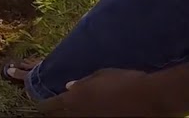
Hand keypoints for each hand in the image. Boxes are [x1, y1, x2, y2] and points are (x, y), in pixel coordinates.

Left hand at [37, 69, 170, 116]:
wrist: (148, 98)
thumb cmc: (124, 81)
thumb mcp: (100, 75)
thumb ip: (82, 83)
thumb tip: (68, 87)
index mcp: (73, 98)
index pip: (49, 106)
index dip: (43, 106)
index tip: (40, 106)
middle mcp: (78, 114)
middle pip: (58, 117)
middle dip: (53, 113)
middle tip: (51, 112)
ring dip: (69, 116)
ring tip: (70, 112)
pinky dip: (84, 117)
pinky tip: (87, 114)